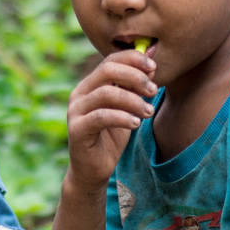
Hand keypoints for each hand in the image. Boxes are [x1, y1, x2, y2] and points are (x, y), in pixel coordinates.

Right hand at [66, 48, 156, 190]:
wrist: (93, 170)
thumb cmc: (111, 137)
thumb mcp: (126, 110)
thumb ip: (134, 90)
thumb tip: (151, 68)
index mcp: (90, 85)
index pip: (110, 60)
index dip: (133, 59)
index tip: (153, 67)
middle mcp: (80, 94)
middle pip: (107, 70)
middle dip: (135, 77)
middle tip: (153, 90)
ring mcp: (76, 111)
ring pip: (106, 93)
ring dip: (133, 100)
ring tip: (148, 111)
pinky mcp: (77, 129)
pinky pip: (101, 117)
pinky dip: (122, 117)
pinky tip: (136, 124)